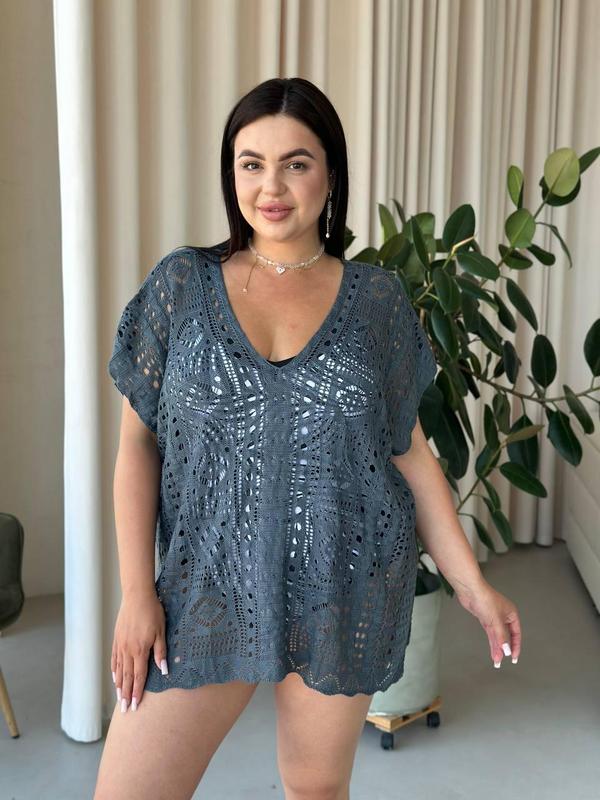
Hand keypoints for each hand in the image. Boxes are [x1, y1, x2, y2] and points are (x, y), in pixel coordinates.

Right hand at [111, 590, 167, 711]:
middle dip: (125, 694)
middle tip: (124, 710)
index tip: (134, 706)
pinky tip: (114, 677)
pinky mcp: (117, 638)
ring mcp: (120, 645)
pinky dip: (114, 670)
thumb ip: (161, 652)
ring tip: (118, 698)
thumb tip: (164, 671)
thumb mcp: (161, 632)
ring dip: (118, 686)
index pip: (138, 676)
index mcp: (140, 650)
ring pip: (119, 670)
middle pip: (126, 677)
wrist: (137, 596)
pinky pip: (114, 658)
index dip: (136, 692)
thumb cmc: (153, 612)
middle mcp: (127, 651)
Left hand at [455, 579, 521, 667]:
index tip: (513, 657)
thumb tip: (506, 650)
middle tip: (502, 661)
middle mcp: (504, 616)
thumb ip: (501, 637)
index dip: (515, 646)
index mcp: (511, 614)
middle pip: (506, 636)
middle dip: (504, 649)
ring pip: (497, 636)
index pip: (516, 634)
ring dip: (496, 648)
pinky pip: (491, 634)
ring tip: (496, 660)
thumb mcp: (496, 621)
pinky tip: (492, 650)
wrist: (470, 590)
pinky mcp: (485, 618)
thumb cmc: (485, 598)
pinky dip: (491, 642)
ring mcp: (494, 617)